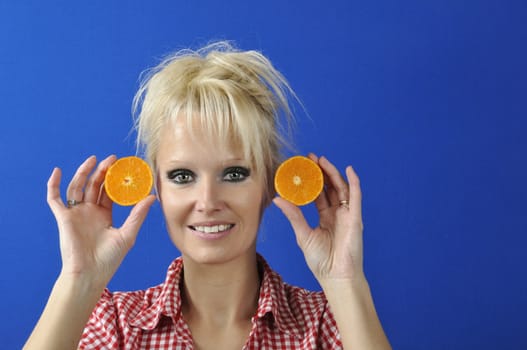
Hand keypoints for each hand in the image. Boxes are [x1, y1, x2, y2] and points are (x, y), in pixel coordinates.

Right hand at [47, 155, 155, 286]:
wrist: (90, 274)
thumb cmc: (109, 259)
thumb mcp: (128, 233)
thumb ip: (138, 214)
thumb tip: (152, 196)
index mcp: (104, 215)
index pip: (108, 192)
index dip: (114, 179)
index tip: (123, 166)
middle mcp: (89, 212)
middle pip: (93, 186)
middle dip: (101, 171)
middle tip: (111, 159)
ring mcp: (75, 214)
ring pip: (77, 187)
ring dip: (83, 173)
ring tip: (93, 160)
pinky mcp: (63, 218)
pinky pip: (55, 199)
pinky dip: (54, 185)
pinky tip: (58, 172)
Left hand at [273, 154, 363, 283]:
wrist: (335, 277)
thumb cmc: (321, 261)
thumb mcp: (303, 234)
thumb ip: (293, 215)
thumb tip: (277, 198)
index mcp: (325, 218)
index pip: (318, 194)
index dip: (311, 181)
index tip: (301, 169)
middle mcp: (337, 214)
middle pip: (330, 187)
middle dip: (320, 172)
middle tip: (309, 158)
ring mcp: (347, 215)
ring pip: (341, 188)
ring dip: (332, 173)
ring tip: (321, 160)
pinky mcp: (355, 218)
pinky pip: (356, 197)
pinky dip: (354, 182)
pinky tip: (349, 170)